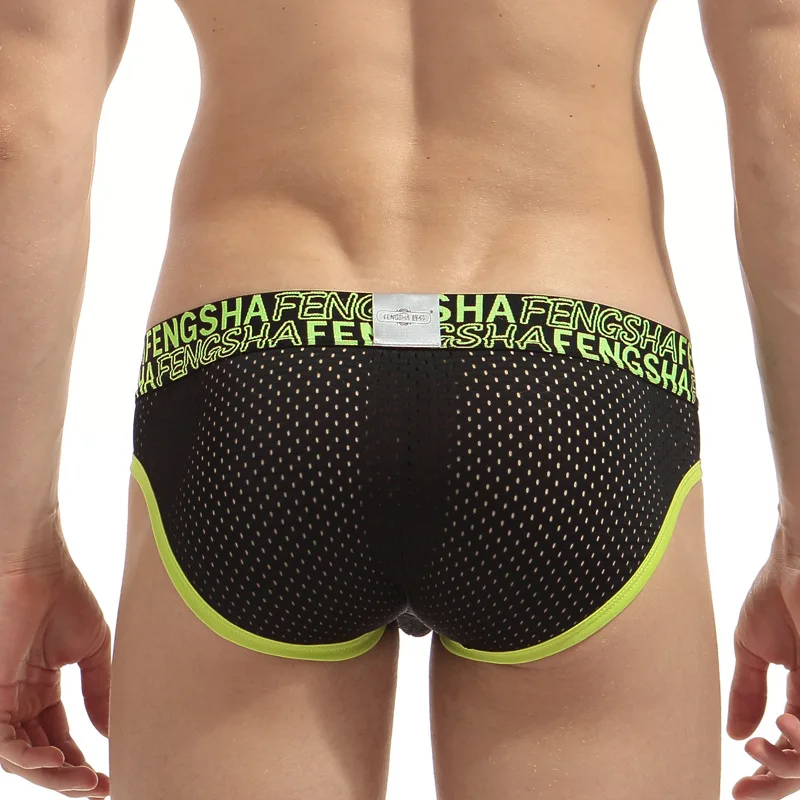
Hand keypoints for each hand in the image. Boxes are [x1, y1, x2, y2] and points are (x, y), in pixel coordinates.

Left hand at [0, 534, 111, 796]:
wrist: (40, 567)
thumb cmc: (65, 596)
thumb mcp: (92, 651)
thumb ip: (99, 692)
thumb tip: (112, 731)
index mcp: (41, 689)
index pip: (58, 738)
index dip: (82, 762)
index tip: (109, 778)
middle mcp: (18, 700)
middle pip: (40, 754)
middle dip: (68, 777)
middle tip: (98, 788)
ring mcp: (2, 700)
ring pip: (19, 756)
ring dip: (50, 773)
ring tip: (82, 780)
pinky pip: (2, 740)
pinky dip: (26, 756)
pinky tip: (54, 760)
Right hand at [728, 543, 799, 798]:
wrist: (793, 560)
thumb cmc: (776, 593)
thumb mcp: (751, 649)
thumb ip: (747, 691)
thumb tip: (734, 734)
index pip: (792, 750)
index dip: (768, 775)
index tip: (738, 788)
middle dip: (775, 783)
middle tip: (744, 787)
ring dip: (787, 766)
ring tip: (759, 753)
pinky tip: (781, 728)